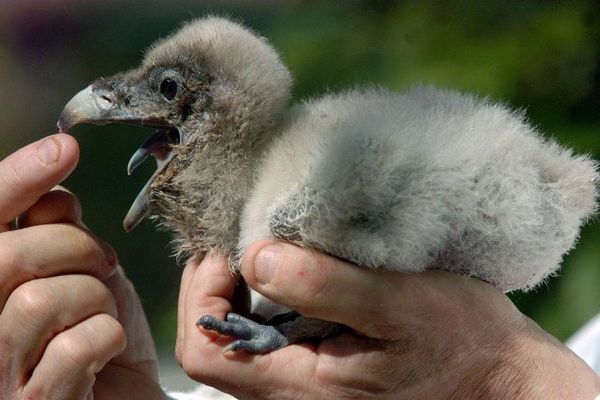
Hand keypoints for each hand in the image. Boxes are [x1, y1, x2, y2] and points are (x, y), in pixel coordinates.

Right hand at [0, 134, 163, 398]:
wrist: (122, 393)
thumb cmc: (93, 327)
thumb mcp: (78, 268)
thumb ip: (54, 228)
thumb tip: (54, 181)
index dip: (17, 179)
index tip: (66, 147)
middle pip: (8, 257)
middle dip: (74, 247)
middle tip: (105, 262)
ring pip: (41, 301)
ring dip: (94, 298)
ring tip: (101, 311)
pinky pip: (74, 348)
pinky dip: (106, 337)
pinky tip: (104, 349)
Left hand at [177, 242, 599, 399]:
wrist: (497, 372)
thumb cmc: (460, 341)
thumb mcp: (399, 306)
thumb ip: (325, 286)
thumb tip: (256, 256)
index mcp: (302, 388)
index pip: (206, 349)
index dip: (202, 292)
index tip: (231, 245)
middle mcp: (292, 391)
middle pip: (214, 338)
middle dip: (217, 280)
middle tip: (244, 233)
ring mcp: (305, 379)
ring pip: (239, 331)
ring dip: (242, 281)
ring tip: (268, 239)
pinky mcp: (320, 362)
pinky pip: (269, 327)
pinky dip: (268, 289)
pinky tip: (293, 260)